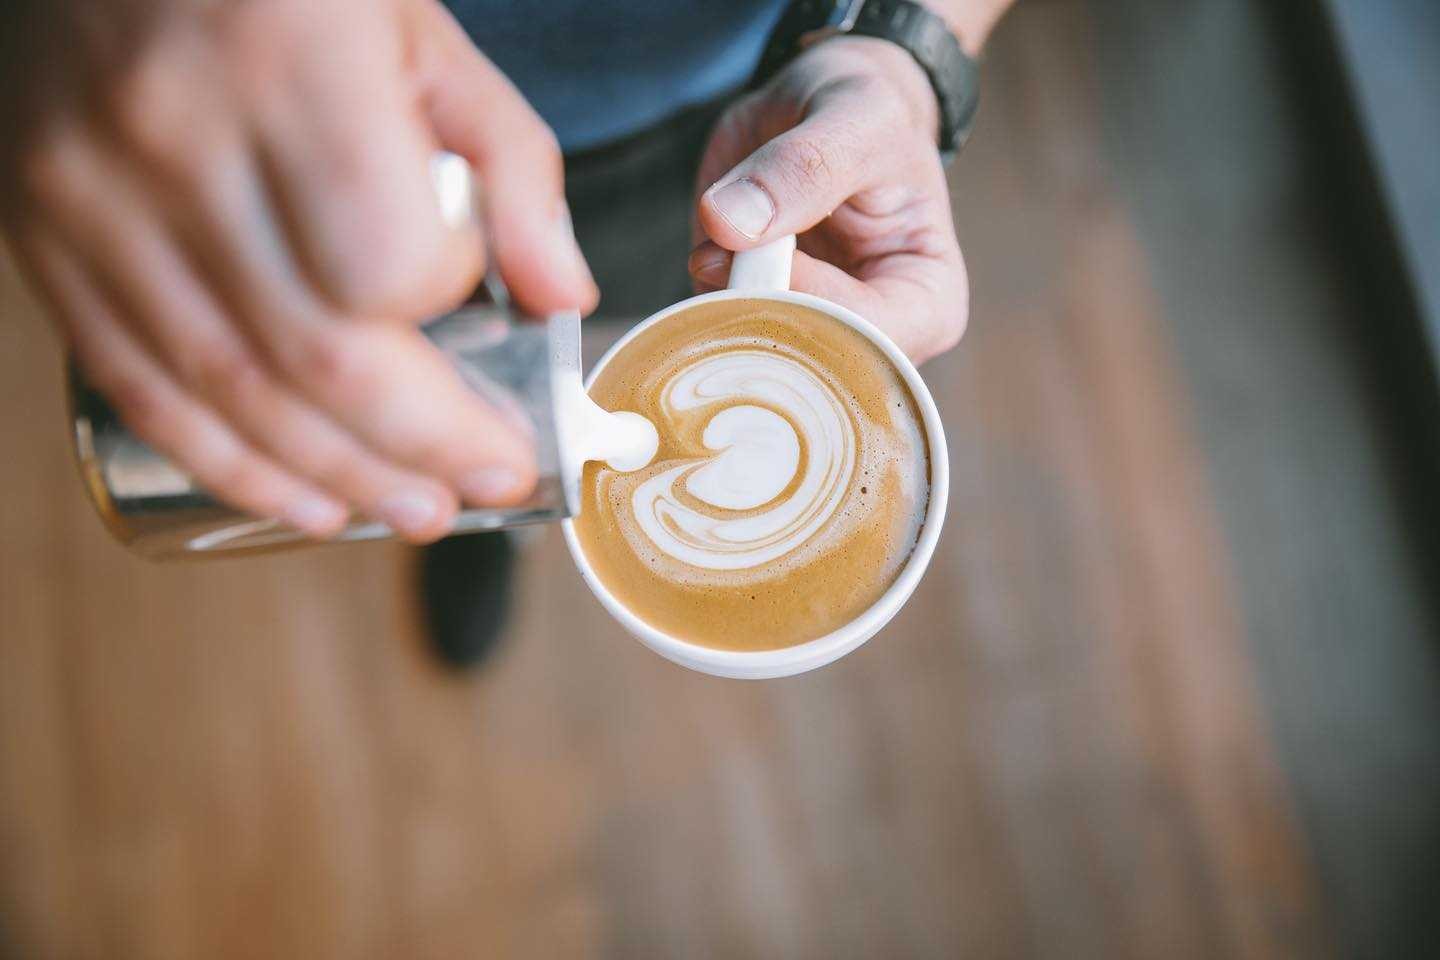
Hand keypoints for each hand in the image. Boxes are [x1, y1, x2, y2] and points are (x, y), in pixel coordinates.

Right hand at [0, 0, 596, 541]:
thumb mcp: (424, 36)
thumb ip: (509, 165)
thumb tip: (562, 297)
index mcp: (294, 65)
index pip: (388, 261)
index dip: (447, 306)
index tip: (486, 311)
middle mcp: (178, 135)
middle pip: (316, 356)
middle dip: (420, 449)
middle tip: (486, 486)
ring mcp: (95, 191)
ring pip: (226, 389)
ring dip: (334, 477)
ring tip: (416, 514)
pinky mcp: (44, 227)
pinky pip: (136, 380)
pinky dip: (223, 460)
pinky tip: (299, 500)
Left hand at [692, 37, 966, 363]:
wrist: (828, 107)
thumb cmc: (867, 114)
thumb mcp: (853, 118)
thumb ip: (801, 168)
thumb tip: (728, 223)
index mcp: (927, 304)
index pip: (865, 336)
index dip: (805, 300)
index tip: (757, 250)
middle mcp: (873, 337)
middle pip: (810, 368)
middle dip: (754, 315)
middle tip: (713, 256)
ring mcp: (811, 333)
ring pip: (756, 362)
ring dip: (717, 312)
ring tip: (713, 249)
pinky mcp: (756, 321)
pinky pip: (717, 342)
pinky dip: (696, 312)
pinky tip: (704, 263)